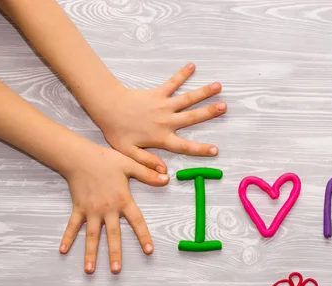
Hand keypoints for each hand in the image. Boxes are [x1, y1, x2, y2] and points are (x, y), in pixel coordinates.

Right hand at [58, 144, 169, 273]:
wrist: (80, 156)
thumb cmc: (106, 160)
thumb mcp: (130, 165)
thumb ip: (148, 173)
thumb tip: (167, 178)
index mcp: (123, 200)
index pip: (137, 221)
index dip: (143, 236)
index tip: (149, 251)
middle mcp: (107, 209)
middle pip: (113, 235)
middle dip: (115, 253)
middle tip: (117, 270)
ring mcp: (91, 210)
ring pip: (92, 235)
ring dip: (91, 253)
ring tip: (90, 270)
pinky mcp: (78, 208)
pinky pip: (73, 225)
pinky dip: (67, 237)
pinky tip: (63, 250)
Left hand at [94, 63, 226, 173]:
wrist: (107, 107)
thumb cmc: (117, 131)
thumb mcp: (129, 152)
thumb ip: (147, 162)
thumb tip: (164, 173)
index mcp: (161, 137)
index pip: (185, 146)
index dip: (201, 149)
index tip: (216, 150)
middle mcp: (166, 120)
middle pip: (192, 117)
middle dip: (209, 112)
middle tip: (224, 107)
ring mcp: (163, 105)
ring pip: (187, 99)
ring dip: (203, 92)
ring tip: (218, 86)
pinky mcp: (158, 93)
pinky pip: (172, 83)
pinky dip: (182, 74)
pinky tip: (192, 66)